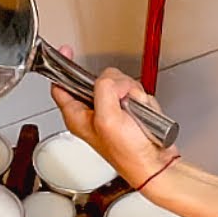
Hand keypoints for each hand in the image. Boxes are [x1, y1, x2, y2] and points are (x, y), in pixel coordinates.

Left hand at [50, 46, 179, 187]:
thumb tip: (111, 79)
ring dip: (133, 95)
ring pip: (122, 85)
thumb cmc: (128, 155)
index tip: (68, 50)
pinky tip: (143, 117)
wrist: (155, 166)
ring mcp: (112, 112)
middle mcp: (93, 113)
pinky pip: (136, 94)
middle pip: (100, 80)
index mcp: (77, 116)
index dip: (64, 67)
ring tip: (135, 114)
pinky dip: (143, 102)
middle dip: (117, 85)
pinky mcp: (129, 112)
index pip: (61, 85)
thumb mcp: (108, 119)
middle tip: (123, 100)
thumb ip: (104, 90)